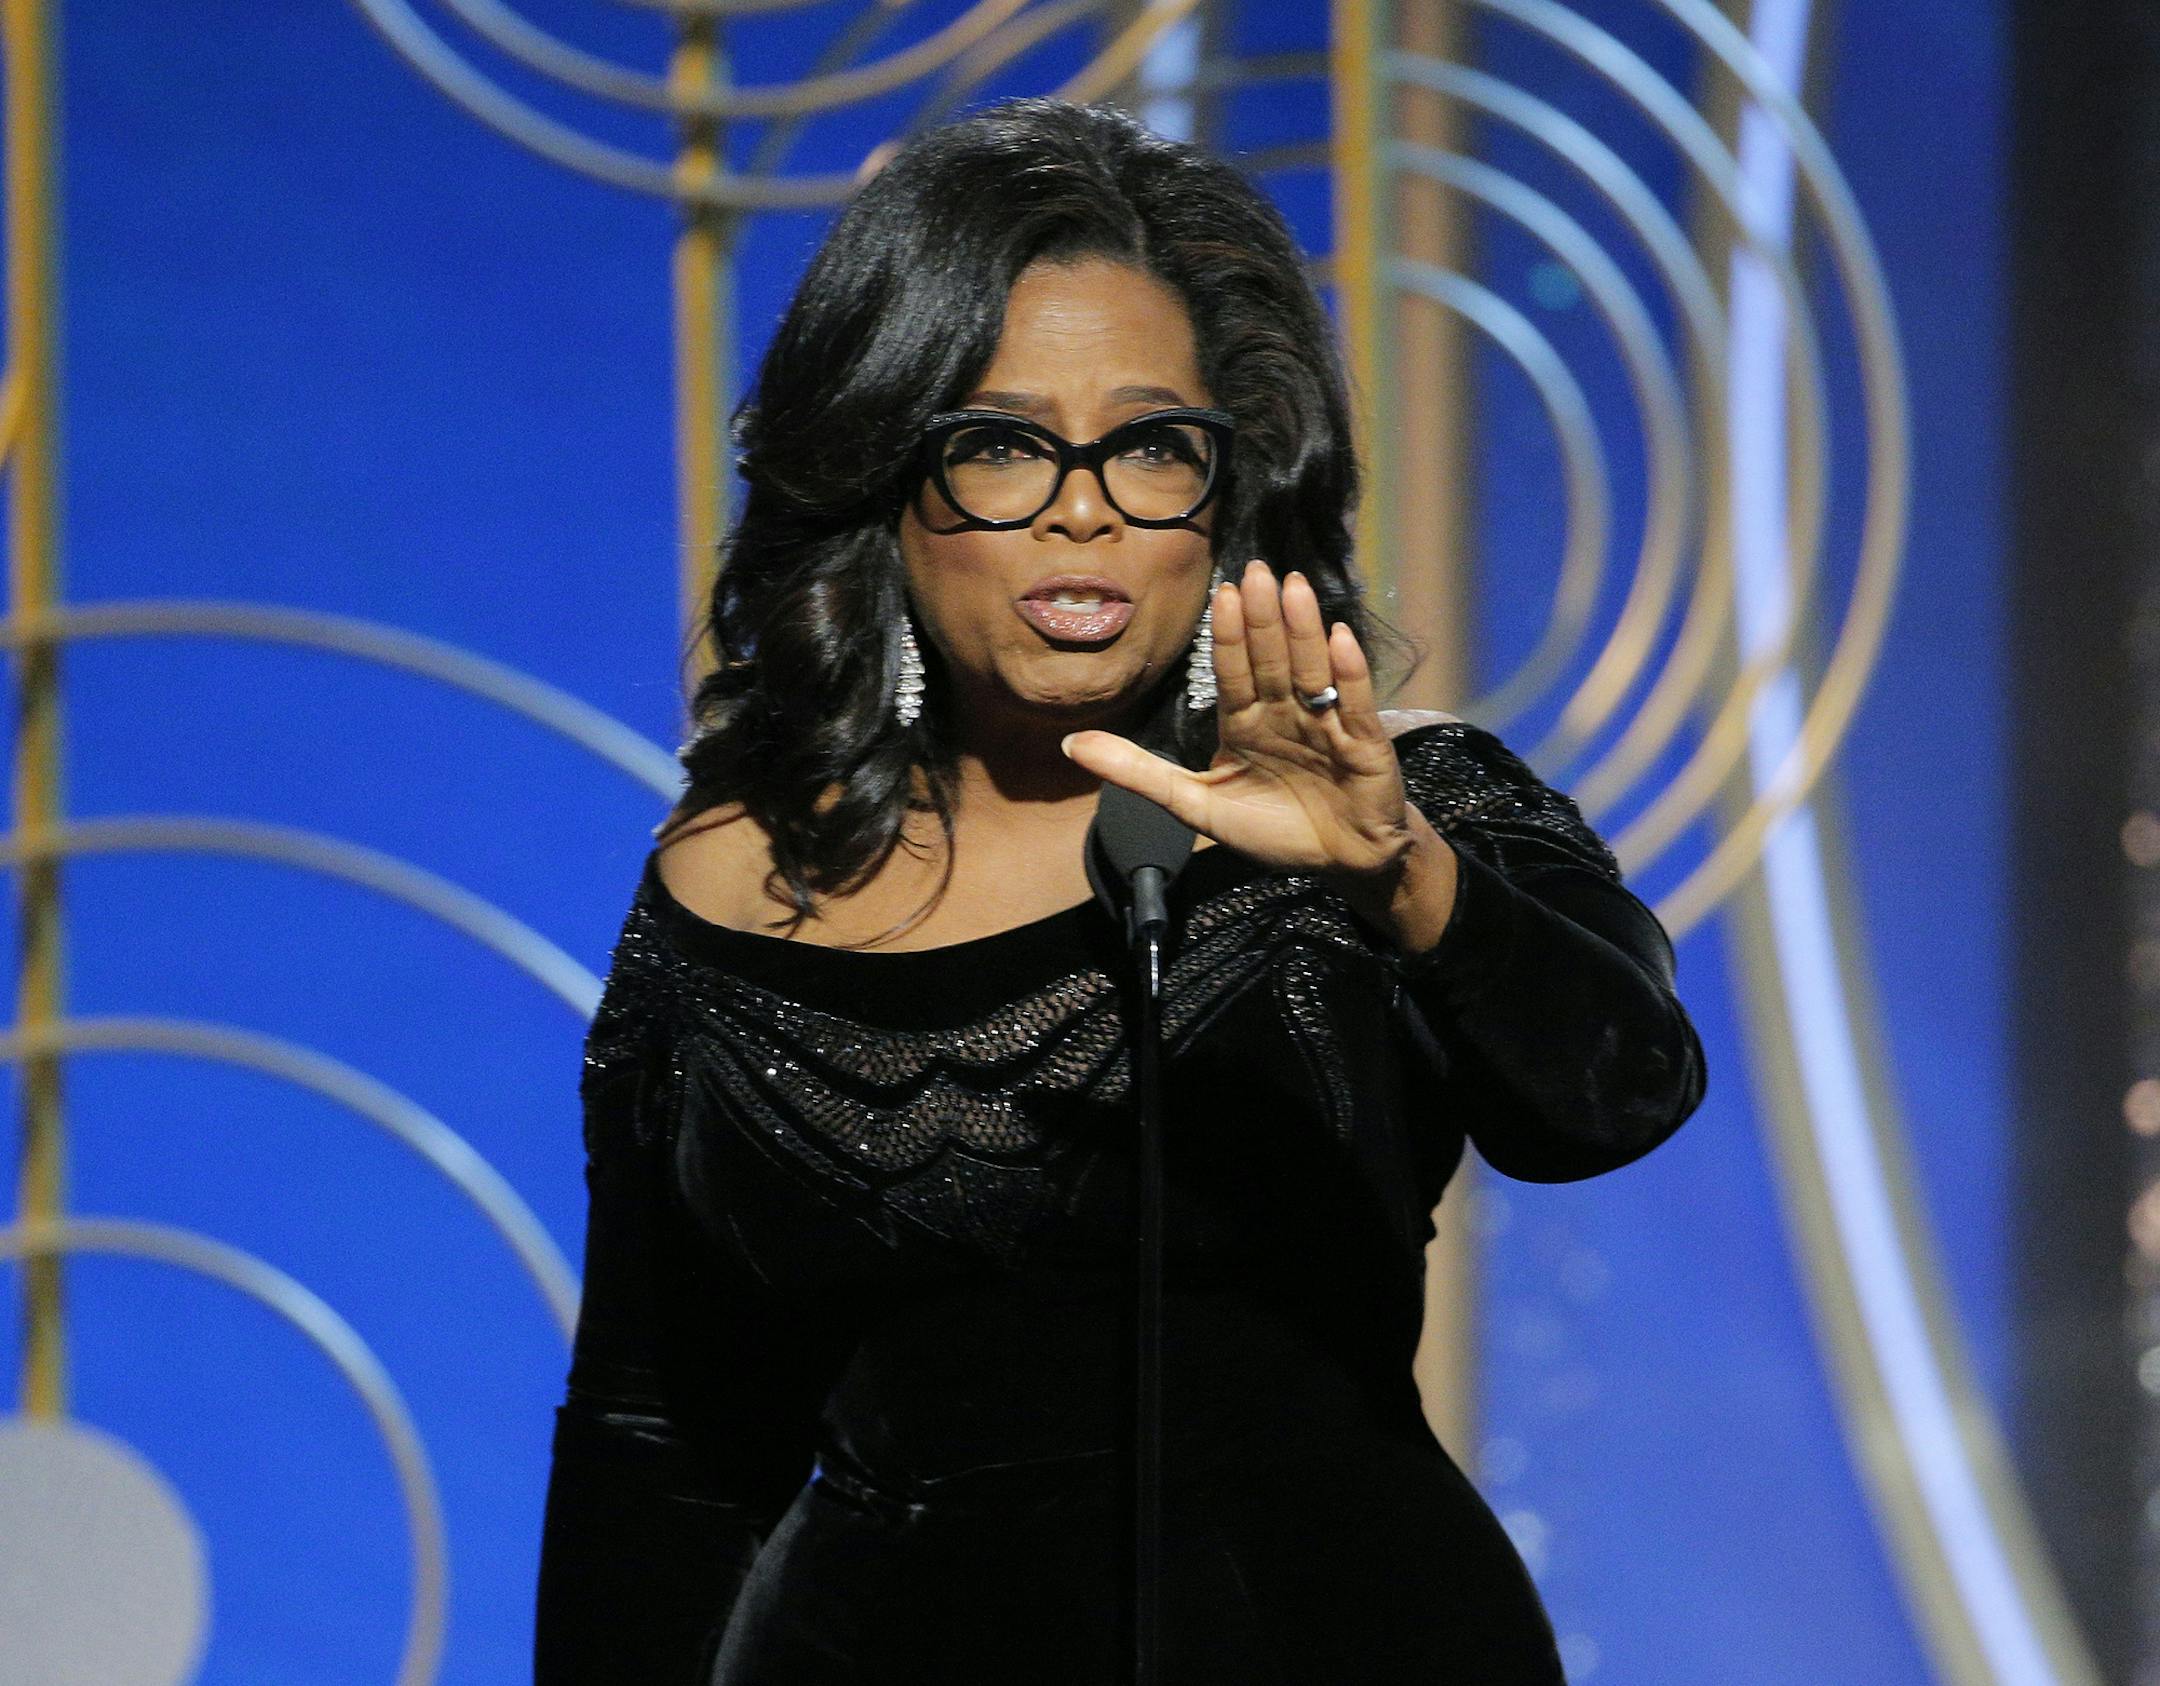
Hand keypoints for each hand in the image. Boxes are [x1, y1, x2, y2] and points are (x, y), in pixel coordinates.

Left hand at [1061, 560, 1414, 886]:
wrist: (1341, 864)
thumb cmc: (1272, 830)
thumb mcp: (1196, 804)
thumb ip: (1137, 772)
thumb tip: (1070, 745)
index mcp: (1246, 723)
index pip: (1233, 673)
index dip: (1229, 636)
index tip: (1221, 592)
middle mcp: (1286, 713)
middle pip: (1271, 660)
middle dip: (1264, 618)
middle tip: (1256, 570)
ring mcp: (1327, 724)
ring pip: (1311, 670)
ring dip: (1303, 630)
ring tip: (1294, 588)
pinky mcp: (1365, 745)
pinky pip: (1354, 704)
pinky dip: (1348, 673)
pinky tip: (1340, 638)